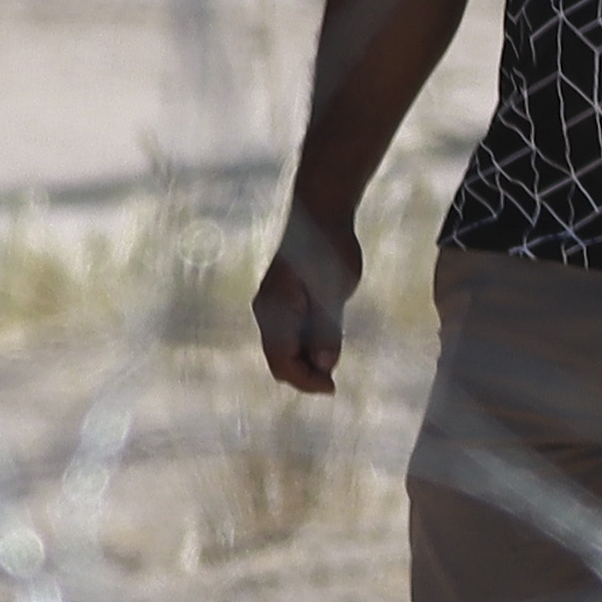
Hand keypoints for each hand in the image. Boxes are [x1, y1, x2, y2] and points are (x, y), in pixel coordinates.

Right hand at [253, 205, 356, 395]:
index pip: (282, 362)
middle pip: (279, 360)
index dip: (305, 381)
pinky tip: (327, 344)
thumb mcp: (333, 292)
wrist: (320, 213)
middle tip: (333, 383)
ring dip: (306, 362)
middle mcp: (267, 311)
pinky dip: (306, 347)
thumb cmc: (328, 248)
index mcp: (276, 310)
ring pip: (284, 349)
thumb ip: (327, 330)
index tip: (332, 388)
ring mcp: (273, 306)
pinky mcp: (283, 301)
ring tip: (333, 362)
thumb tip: (325, 365)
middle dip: (304, 375)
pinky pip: (290, 334)